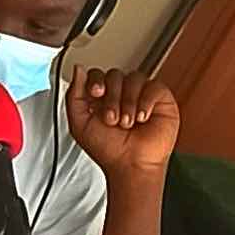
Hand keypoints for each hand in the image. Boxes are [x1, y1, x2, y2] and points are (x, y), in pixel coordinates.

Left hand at [66, 68, 182, 179]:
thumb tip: (78, 69)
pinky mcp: (161, 99)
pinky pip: (154, 86)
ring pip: (134, 78)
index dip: (96, 80)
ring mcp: (141, 95)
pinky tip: (142, 118)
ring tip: (127, 123)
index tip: (96, 93)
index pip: (98, 74)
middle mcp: (121, 94)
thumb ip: (74, 96)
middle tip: (112, 119)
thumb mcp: (79, 124)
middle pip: (115, 75)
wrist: (130, 165)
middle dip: (111, 98)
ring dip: (128, 102)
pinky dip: (146, 102)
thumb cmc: (108, 150)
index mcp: (102, 97)